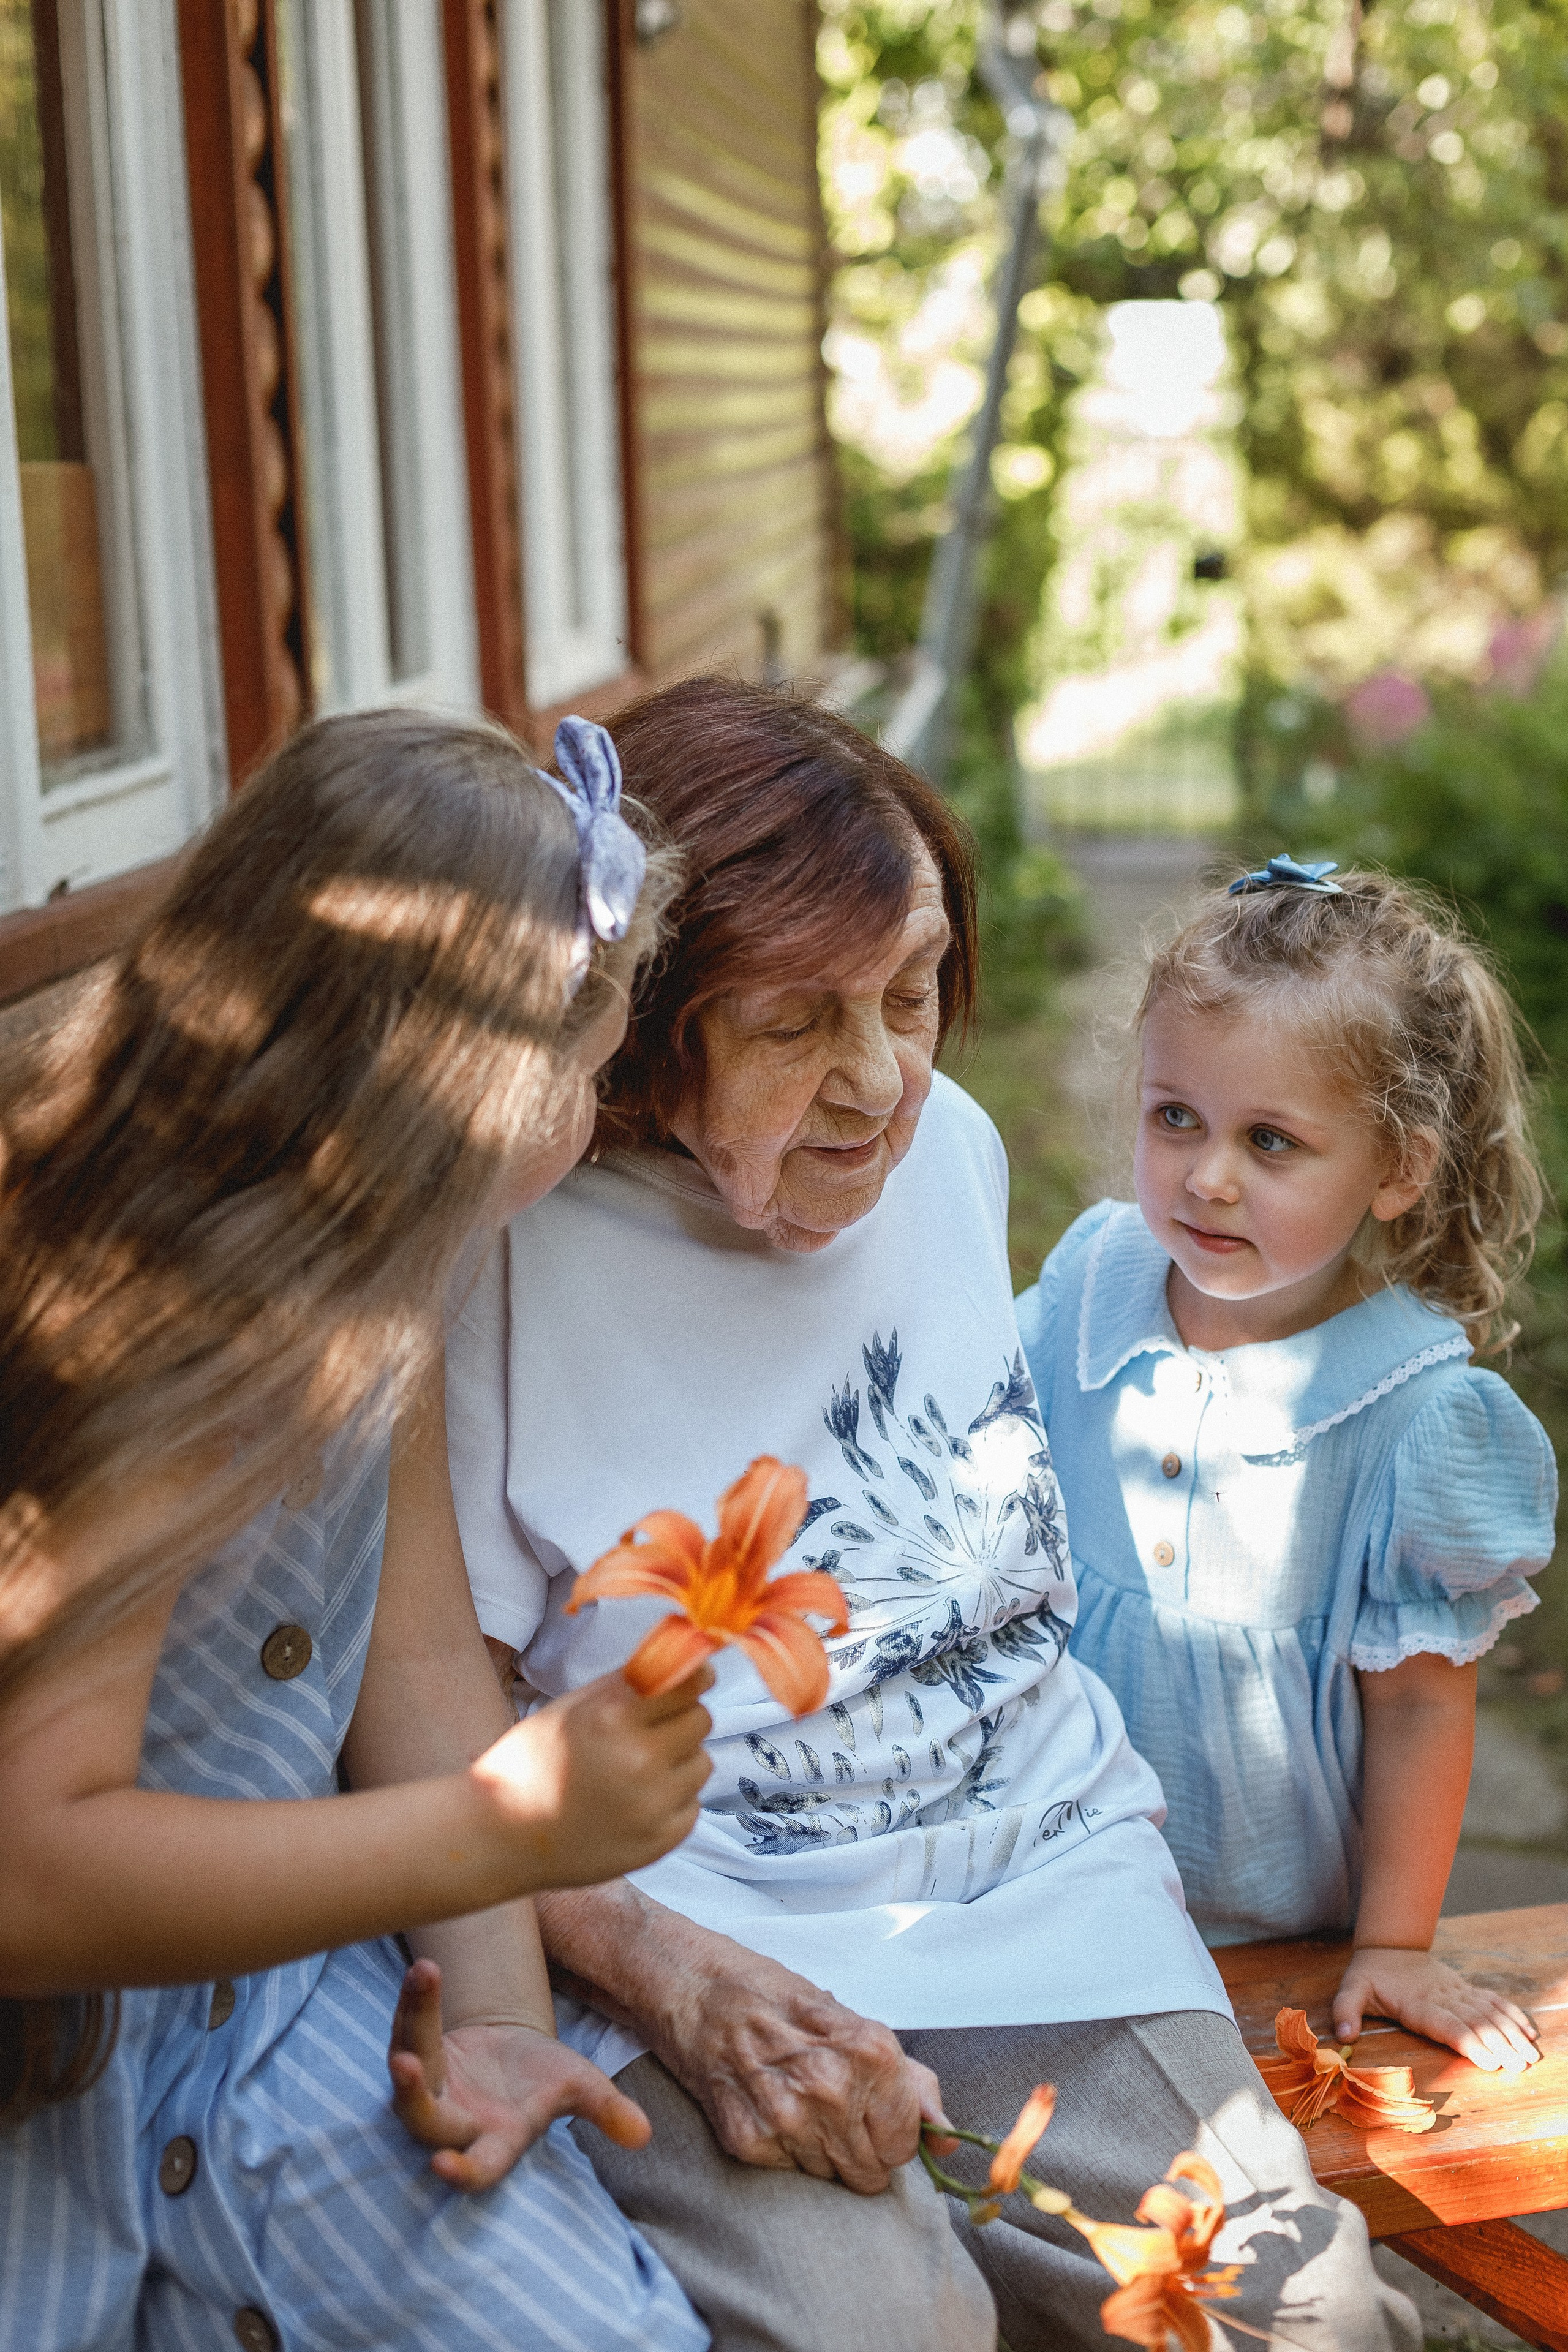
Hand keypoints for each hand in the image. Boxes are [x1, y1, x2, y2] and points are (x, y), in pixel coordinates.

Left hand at [388, 1957, 651, 2188]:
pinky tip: (422, 1968)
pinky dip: (413, 2000)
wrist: (513, 2053)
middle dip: (411, 2095)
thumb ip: (607, 2110)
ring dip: (413, 2022)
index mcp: (499, 2138)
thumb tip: (643, 2135)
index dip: (462, 2171)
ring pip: (408, 2063)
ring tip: (423, 1977)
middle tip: (404, 2064)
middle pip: (423, 2120)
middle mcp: (455, 2121)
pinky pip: (406, 2028)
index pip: (480, 2165)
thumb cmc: (546, 2079)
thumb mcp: (581, 2086)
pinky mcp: (415, 2051)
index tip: (442, 2166)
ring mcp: (431, 2086)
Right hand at [471, 1667, 711, 1890]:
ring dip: (679, 1759)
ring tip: (636, 1769)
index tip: (692, 1679)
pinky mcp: (660, 1842)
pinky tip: (635, 1800)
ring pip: (701, 1763)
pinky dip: (673, 1798)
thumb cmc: (531, 1763)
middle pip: (701, 1721)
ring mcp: (653, 1807)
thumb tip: (678, 1658)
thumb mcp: (571, 1707)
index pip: (689, 1685)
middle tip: (648, 1729)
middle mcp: (640, 1761)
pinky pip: (692, 1803)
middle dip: (680, 1718)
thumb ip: (626, 1683)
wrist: (502, 1838)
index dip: (693, 1679)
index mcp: (613, 1719)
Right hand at [642, 1919, 950, 2193]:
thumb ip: (910, 2081)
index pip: (905, 2143)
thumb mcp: (852, 2023)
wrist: (696, 1987)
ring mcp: (789, 2118)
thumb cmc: (775, 1997)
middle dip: (858, 2149)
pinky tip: (767, 2106)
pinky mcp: (749, 2140)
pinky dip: (782, 2150)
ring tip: (794, 2101)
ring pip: (830, 2178)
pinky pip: (789, 2173)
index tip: (871, 2115)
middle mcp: (833, 2088)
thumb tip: (947, 2135)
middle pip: (871, 2172)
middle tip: (830, 2109)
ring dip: (819, 2152)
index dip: (890, 2133)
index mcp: (871, 2052)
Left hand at [1333, 1946, 1541, 2072]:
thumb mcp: (1350, 1990)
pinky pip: (1493, 2002)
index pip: (1448, 2025)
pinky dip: (1512, 2016)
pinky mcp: (1465, 1990)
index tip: (1492, 2061)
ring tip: (1531, 2056)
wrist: (1390, 1946)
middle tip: (1522, 2066)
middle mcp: (1443, 1999)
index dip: (1470, 2042)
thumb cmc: (1370, 1975)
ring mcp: (1458, 1993)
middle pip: (1476, 2023)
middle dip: (1501, 2045)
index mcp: (1417, 2004)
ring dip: (1512, 2034)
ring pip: (1489, 2013)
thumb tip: (1342, 2034)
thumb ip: (1345, 2010)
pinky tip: (1530, 2033)